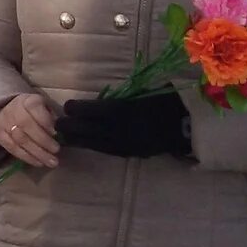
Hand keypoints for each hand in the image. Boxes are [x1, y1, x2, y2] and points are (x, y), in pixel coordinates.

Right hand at [0, 93, 60, 168]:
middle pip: (27, 125)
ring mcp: (4, 123)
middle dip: (43, 140)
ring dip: (37, 152)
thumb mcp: (43, 107)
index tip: (56, 133)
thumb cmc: (31, 112)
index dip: (45, 121)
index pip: (34, 108)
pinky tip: (38, 162)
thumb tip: (58, 130)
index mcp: (27, 100)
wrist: (5, 112)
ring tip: (50, 161)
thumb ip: (51, 116)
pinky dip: (27, 157)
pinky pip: (13, 148)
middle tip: (56, 151)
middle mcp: (13, 110)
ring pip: (21, 139)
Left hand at [55, 92, 190, 159]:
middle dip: (70, 127)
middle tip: (58, 124)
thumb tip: (101, 98)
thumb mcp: (142, 93)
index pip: (91, 111)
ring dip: (78, 139)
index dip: (76, 110)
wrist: (187, 126)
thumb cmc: (166, 102)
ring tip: (65, 136)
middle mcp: (119, 129)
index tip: (68, 106)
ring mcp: (125, 144)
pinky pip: (106, 150)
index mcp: (122, 111)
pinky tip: (86, 143)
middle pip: (87, 130)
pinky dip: (93, 146)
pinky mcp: (130, 152)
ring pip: (94, 143)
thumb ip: (121, 97)